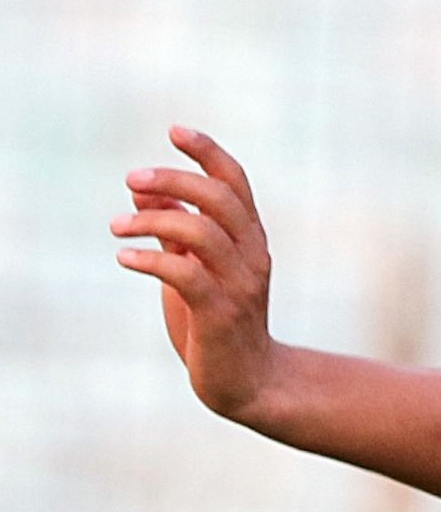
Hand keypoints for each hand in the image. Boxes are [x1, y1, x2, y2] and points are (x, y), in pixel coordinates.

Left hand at [112, 126, 276, 418]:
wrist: (247, 381)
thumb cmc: (217, 322)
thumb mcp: (195, 268)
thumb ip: (175, 230)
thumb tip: (145, 188)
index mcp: (250, 239)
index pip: (235, 182)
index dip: (208, 152)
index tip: (175, 130)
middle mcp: (253, 255)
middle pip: (220, 198)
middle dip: (175, 179)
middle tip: (132, 178)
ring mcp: (240, 284)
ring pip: (202, 232)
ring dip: (153, 220)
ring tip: (116, 226)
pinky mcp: (221, 314)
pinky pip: (186, 275)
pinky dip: (151, 259)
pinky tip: (124, 257)